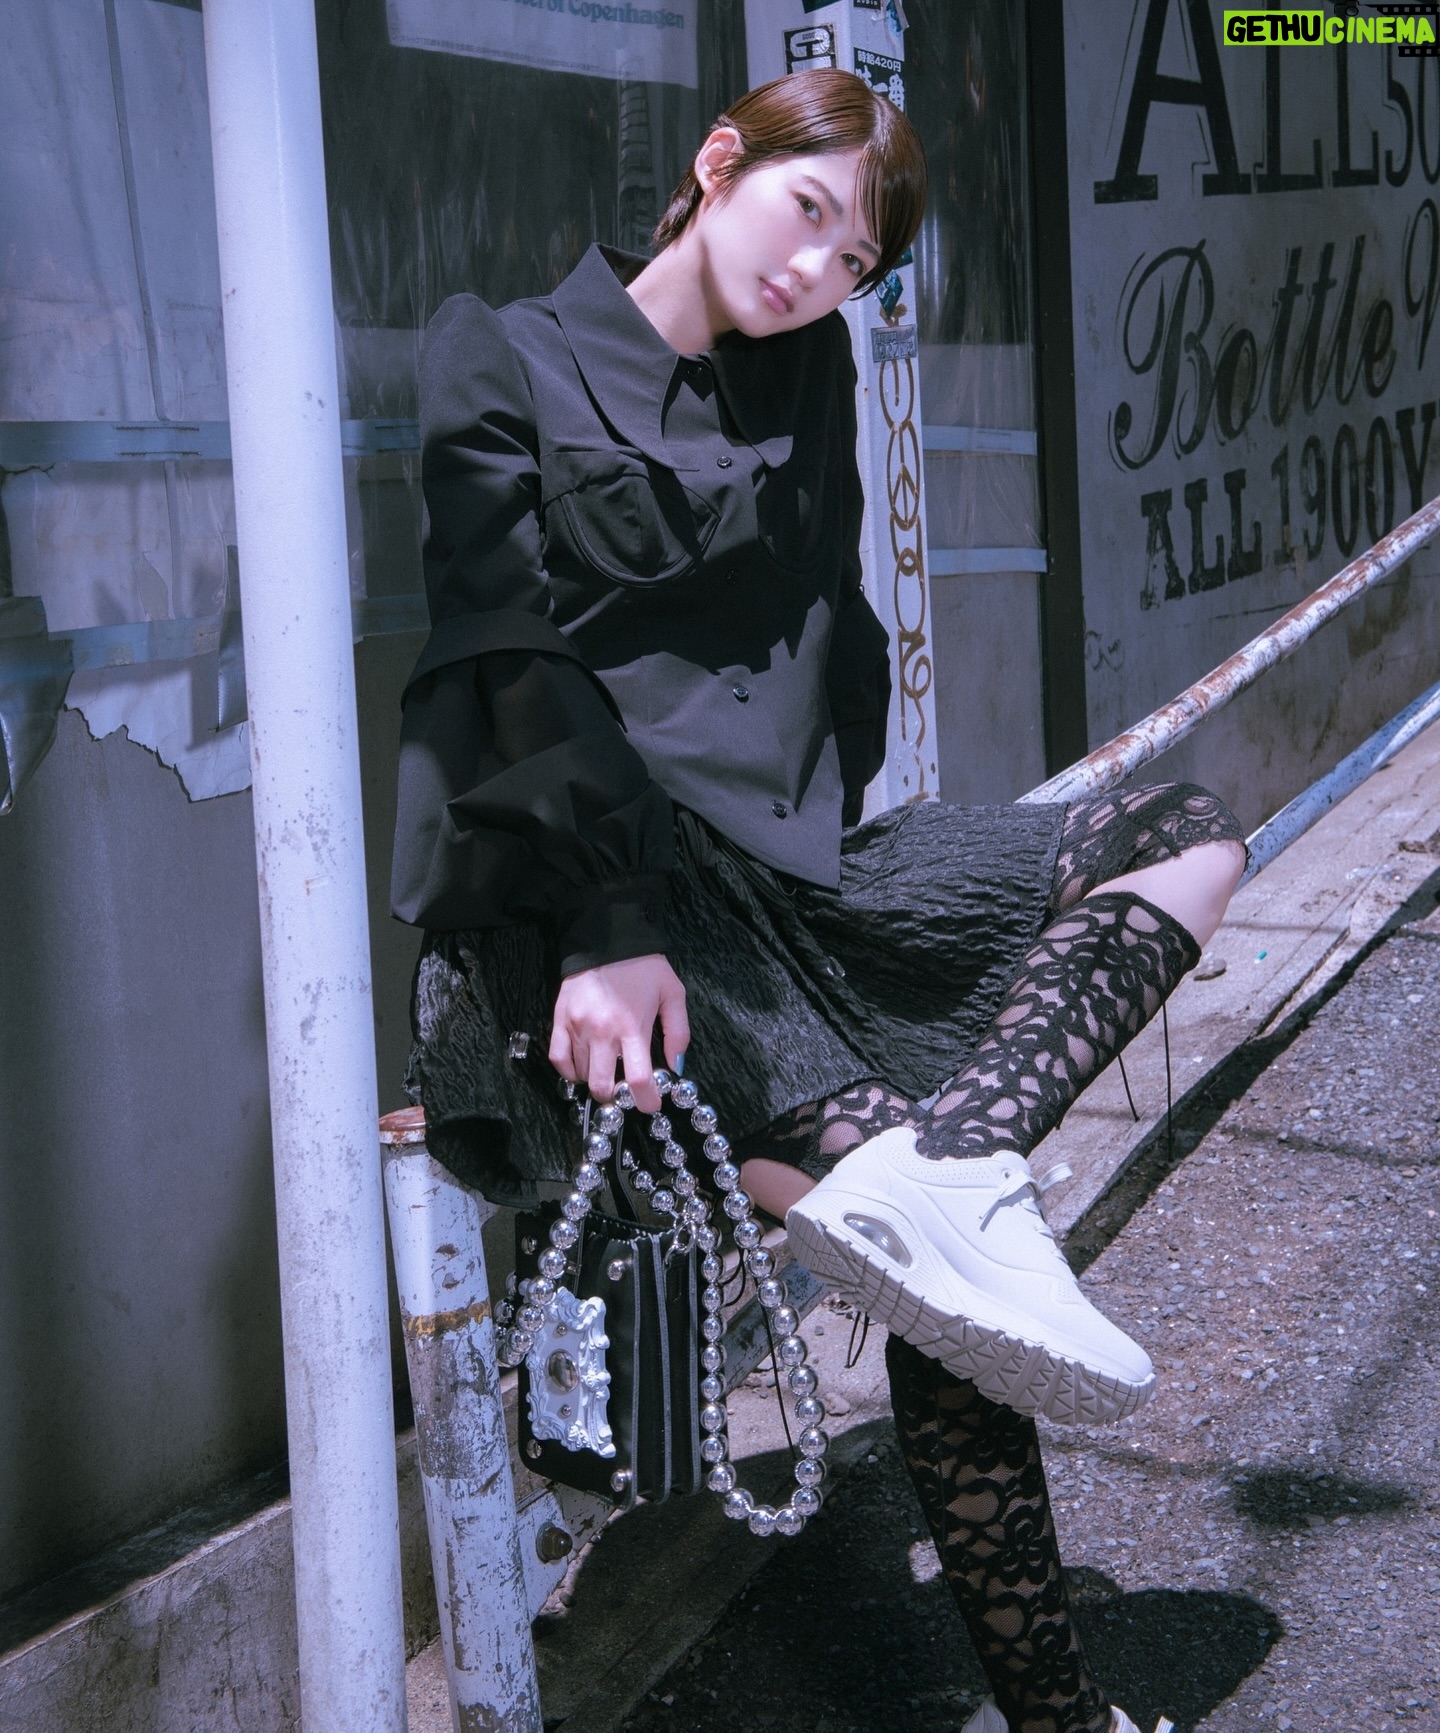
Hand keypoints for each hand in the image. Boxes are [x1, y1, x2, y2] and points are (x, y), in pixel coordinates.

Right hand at [549, 954, 688, 1113]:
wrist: (605, 937)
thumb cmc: (643, 966)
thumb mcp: (672, 993)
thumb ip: (678, 1033)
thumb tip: (677, 1067)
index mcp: (632, 1027)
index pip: (638, 1079)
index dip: (646, 1101)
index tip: (650, 1105)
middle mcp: (602, 1032)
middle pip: (603, 1085)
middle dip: (616, 1097)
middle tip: (625, 1089)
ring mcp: (577, 1027)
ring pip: (581, 1075)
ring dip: (596, 1080)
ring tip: (607, 1069)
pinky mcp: (559, 1020)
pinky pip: (558, 1059)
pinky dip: (569, 1070)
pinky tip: (583, 1065)